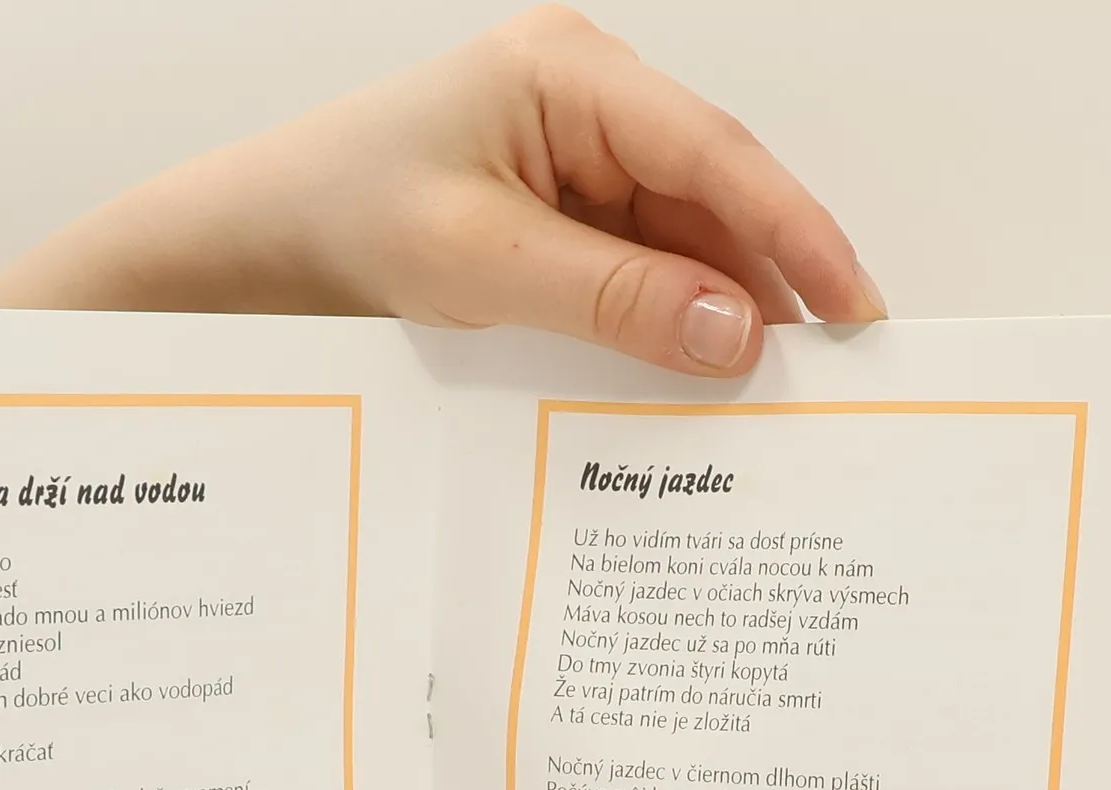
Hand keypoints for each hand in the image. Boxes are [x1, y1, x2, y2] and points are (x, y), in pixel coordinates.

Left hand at [0, 5, 883, 374]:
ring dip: (719, 311)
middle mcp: (584, 104)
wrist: (257, 246)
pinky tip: (692, 376)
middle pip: (710, 197)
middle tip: (826, 372)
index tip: (853, 306)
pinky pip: (637, 268)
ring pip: (681, 239)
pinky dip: (667, 322)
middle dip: (769, 282)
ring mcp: (573, 159)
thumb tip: (735, 332)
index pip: (713, 153)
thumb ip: (614, 297)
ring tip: (768, 392)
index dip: (794, 231)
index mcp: (567, 75)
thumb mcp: (482, 262)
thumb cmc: (341, 218)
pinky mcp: (557, 215)